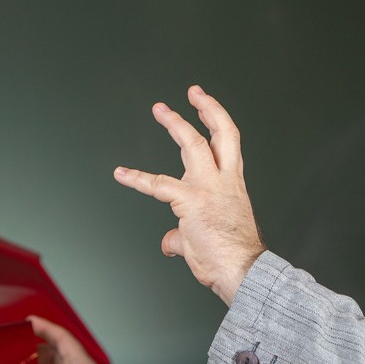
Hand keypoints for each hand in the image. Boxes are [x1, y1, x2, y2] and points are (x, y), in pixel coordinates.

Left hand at [113, 85, 265, 305]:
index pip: (228, 145)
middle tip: (194, 92)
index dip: (217, 122)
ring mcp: (208, 189)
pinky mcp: (190, 201)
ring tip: (161, 110)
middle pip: (220, 134)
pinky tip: (121, 173)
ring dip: (176, 123)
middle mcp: (224, 181)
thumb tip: (169, 242)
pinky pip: (159, 185)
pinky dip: (137, 178)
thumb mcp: (207, 240)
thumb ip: (183, 235)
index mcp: (232, 186)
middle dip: (207, 109)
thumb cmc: (231, 259)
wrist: (243, 271)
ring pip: (193, 144)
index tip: (206, 109)